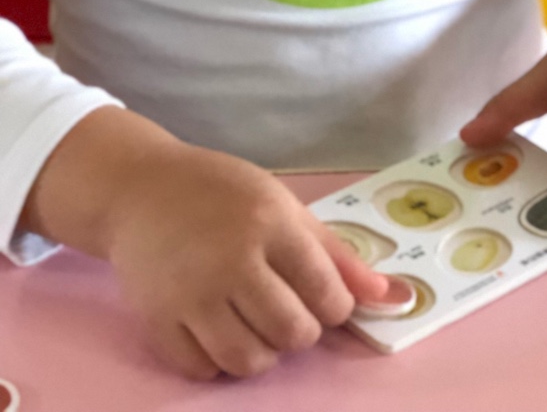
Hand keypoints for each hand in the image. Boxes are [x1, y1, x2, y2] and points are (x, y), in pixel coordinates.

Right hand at [20, 107, 407, 379]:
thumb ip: (336, 254)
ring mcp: (190, 294)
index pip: (324, 290)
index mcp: (269, 223)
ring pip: (247, 360)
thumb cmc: (222, 193)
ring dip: (263, 354)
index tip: (326, 301)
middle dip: (301, 332)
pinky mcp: (157, 320)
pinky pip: (201, 370)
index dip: (335, 307)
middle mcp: (231, 260)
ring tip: (257, 326)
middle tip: (289, 312)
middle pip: (290, 332)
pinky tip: (220, 332)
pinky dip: (218, 363)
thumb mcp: (284, 206)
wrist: (141, 190)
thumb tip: (391, 297)